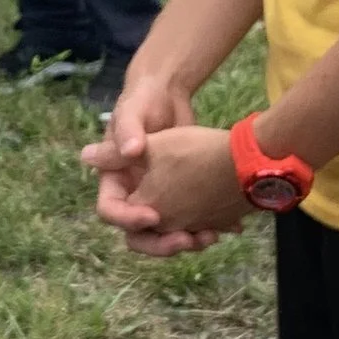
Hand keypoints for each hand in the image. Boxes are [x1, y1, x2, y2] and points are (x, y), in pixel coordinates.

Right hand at [84, 61, 196, 246]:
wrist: (169, 94)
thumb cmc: (144, 101)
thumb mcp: (133, 114)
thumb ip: (126, 132)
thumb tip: (119, 152)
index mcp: (114, 180)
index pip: (111, 210)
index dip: (128, 219)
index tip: (153, 217)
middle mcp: (133, 195)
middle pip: (138, 234)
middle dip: (161, 243)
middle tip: (184, 241)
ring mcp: (158, 199)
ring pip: (166, 235)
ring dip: (187, 241)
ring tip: (210, 236)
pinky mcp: (182, 198)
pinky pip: (190, 223)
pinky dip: (206, 229)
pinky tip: (228, 228)